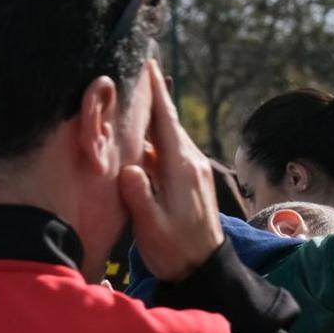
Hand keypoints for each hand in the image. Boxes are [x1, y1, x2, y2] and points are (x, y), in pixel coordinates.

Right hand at [119, 65, 224, 281]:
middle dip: (153, 95)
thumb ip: (139, 197)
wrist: (204, 268)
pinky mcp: (189, 180)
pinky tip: (139, 135)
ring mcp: (192, 170)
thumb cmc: (175, 250)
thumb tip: (129, 169)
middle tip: (137, 67)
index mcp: (181, 168)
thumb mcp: (151, 227)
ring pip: (168, 135)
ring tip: (133, 96)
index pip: (166, 122)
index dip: (156, 93)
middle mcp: (190, 163)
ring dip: (152, 117)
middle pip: (168, 122)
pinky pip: (169, 150)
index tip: (148, 64)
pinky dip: (154, 137)